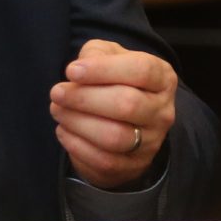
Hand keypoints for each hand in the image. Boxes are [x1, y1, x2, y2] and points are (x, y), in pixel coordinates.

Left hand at [50, 39, 176, 188]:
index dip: (103, 70)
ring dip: (78, 122)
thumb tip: (79, 70)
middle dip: (85, 98)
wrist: (125, 122)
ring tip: (57, 110)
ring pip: (114, 136)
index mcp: (162, 78)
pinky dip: (76, 145)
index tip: (71, 71)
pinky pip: (103, 160)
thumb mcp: (110, 57)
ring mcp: (151, 142)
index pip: (141, 70)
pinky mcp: (134, 166)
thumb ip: (96, 54)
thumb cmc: (115, 81)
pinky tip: (64, 129)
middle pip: (127, 104)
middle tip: (57, 93)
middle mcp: (163, 111)